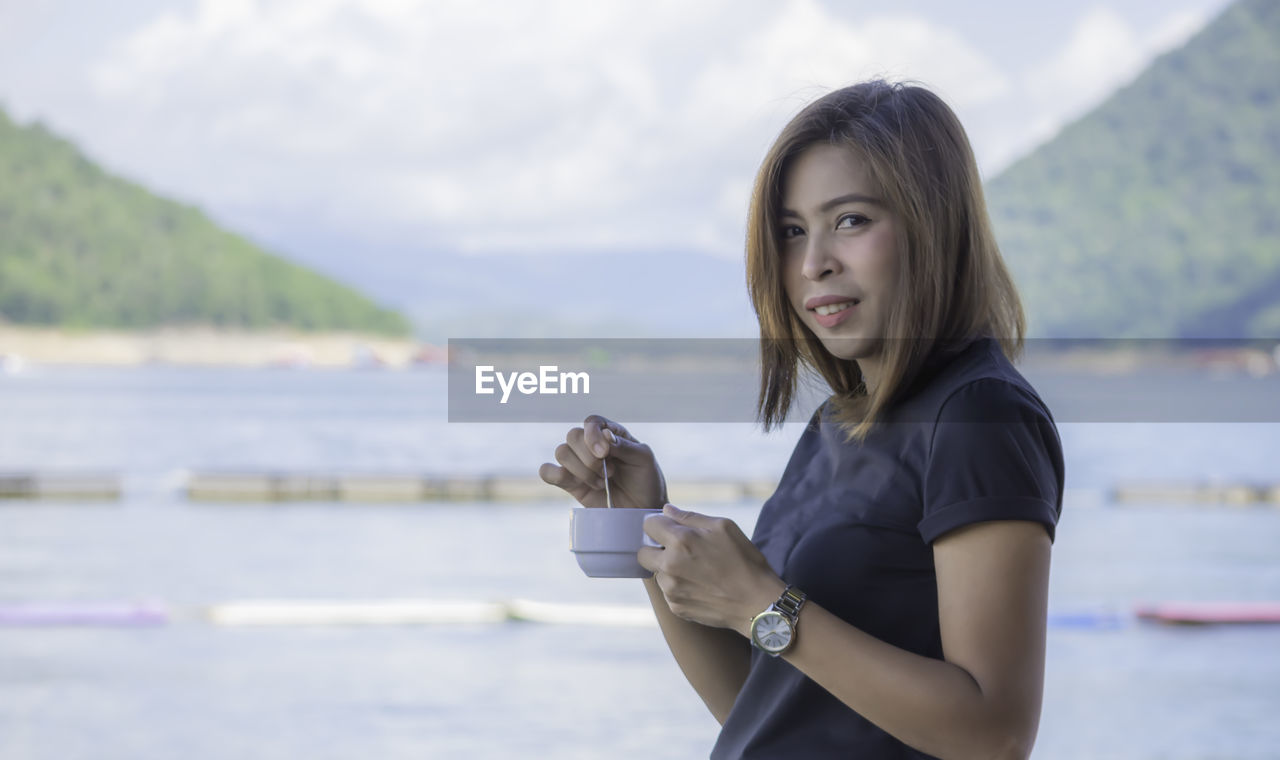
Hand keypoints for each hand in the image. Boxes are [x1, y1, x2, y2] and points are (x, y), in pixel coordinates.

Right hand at [538, 414, 667, 508]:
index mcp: (610, 433)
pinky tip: (577, 483)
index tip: (604, 453)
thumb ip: (624, 445)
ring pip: (561, 452)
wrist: (642, 510)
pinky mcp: (569, 483)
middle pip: (572, 436)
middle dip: (589, 457)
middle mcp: (590, 445)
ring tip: (601, 483)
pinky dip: (554, 474)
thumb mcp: (644, 459)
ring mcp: (578, 464)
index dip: (593, 434)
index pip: (591, 422)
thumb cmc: (646, 481)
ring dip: (581, 470)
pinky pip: (547, 471)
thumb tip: (604, 434)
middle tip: (609, 472)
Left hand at [638, 504, 784, 634]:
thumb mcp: (723, 527)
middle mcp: (670, 565)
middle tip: (678, 551)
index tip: (669, 529)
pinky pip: (667, 592)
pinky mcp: (676, 607)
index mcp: (681, 540)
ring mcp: (671, 589)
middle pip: (642, 553)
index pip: (649, 525)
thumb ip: (690, 516)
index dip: (659, 525)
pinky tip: (700, 586)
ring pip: (656, 573)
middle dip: (655, 548)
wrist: (757, 602)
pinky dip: (678, 587)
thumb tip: (666, 510)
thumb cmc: (743, 560)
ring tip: (696, 571)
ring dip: (669, 569)